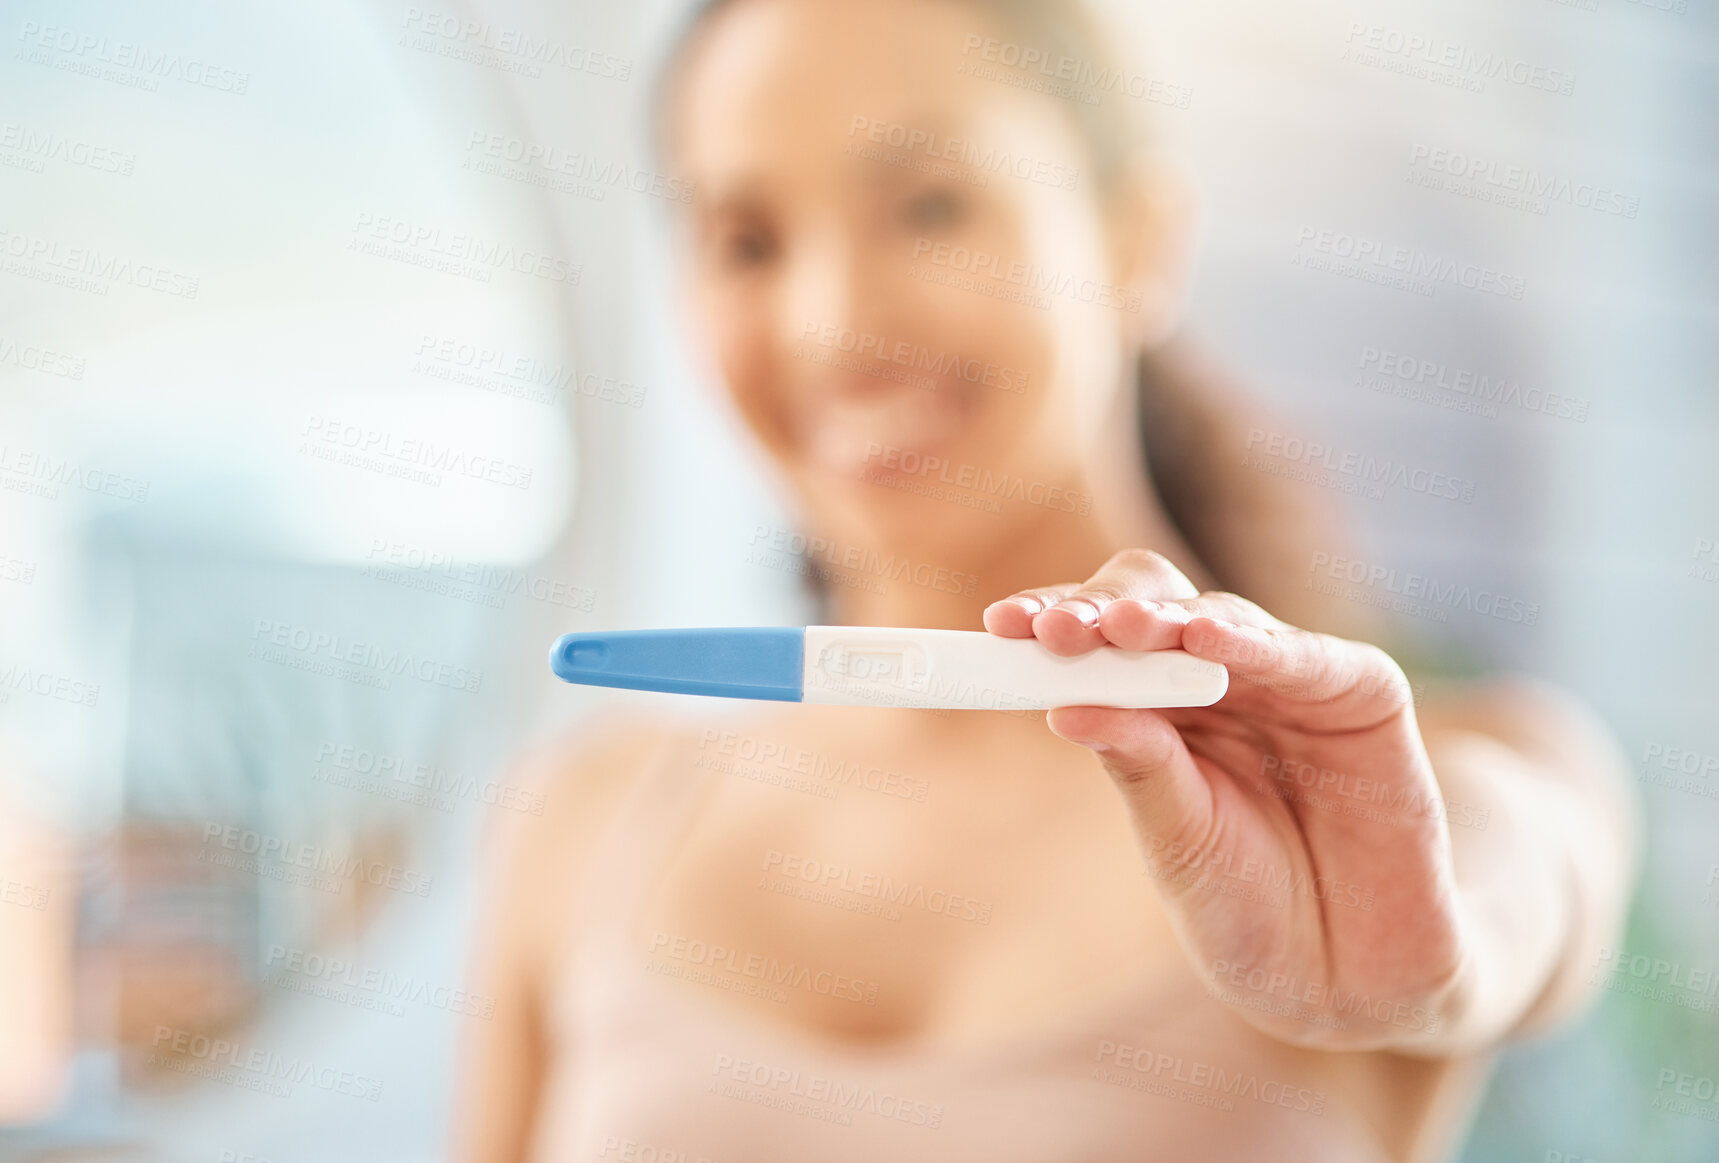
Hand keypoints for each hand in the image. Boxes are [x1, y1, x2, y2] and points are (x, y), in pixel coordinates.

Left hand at [984, 549, 1471, 1048]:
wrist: (1346, 978)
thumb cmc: (1247, 908)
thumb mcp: (1178, 844)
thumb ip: (1138, 770)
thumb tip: (1062, 708)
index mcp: (1156, 710)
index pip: (1097, 643)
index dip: (1053, 623)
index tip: (1001, 627)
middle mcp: (1218, 680)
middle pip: (1153, 608)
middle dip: (1102, 610)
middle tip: (1058, 628)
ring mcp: (1288, 679)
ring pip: (1220, 619)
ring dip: (1167, 622)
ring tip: (1121, 629)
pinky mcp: (1362, 691)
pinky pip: (1306, 657)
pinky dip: (1256, 645)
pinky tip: (1209, 640)